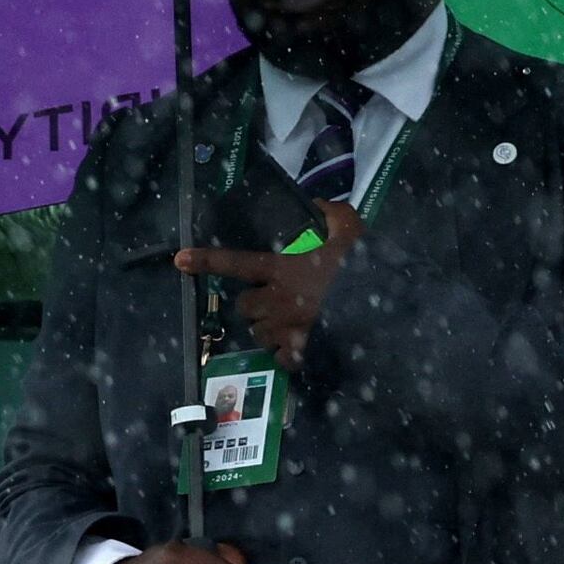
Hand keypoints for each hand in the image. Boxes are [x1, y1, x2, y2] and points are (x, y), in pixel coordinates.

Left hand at [175, 196, 363, 362]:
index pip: (236, 262)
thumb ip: (331, 215)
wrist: (384, 304)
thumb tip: (317, 206)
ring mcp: (286, 329)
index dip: (207, 261)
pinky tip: (298, 345)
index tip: (180, 260)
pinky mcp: (300, 351)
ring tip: (287, 321)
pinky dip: (285, 354)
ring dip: (267, 328)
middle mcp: (277, 300)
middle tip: (271, 298)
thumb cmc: (362, 264)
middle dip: (253, 304)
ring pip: (259, 333)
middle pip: (244, 307)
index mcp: (281, 269)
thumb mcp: (350, 228)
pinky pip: (280, 358)